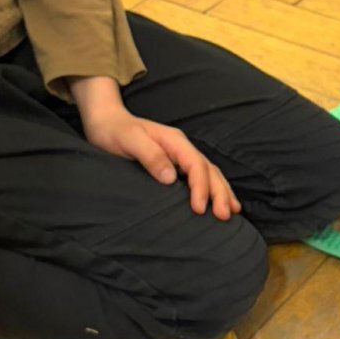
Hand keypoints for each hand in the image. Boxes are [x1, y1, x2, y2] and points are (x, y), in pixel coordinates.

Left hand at [77, 86, 239, 218]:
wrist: (107, 122)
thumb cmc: (115, 131)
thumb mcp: (129, 140)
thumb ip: (150, 156)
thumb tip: (170, 177)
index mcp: (174, 141)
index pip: (196, 165)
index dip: (200, 187)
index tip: (199, 209)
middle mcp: (182, 148)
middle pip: (209, 170)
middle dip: (220, 192)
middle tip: (224, 216)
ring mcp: (181, 156)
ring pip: (210, 174)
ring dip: (222, 192)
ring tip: (232, 212)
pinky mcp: (177, 165)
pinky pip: (201, 177)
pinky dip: (214, 189)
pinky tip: (221, 202)